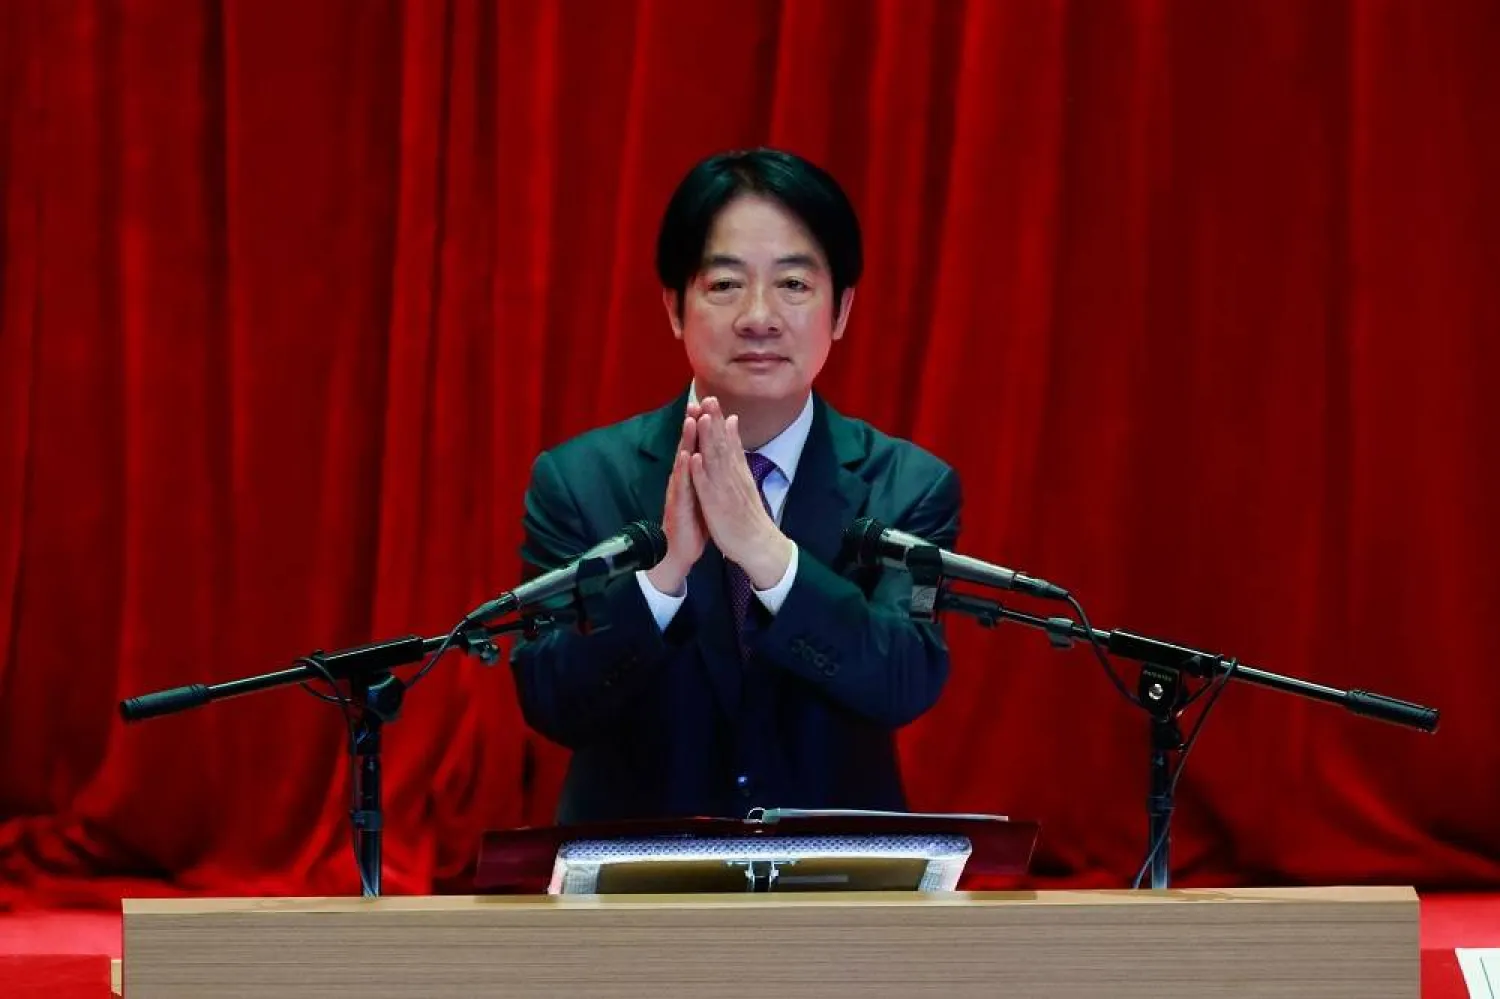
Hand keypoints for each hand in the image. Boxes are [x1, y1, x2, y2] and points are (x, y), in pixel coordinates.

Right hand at [645, 402, 706, 594]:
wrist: (677, 553)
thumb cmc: (690, 523)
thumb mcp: (700, 494)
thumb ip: (704, 474)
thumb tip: (709, 456)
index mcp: (690, 477)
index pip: (696, 446)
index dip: (701, 425)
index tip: (708, 403)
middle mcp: (682, 481)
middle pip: (687, 447)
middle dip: (692, 424)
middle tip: (696, 401)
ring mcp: (678, 492)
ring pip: (682, 462)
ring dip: (686, 441)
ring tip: (690, 420)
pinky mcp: (677, 506)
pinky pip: (681, 486)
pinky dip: (684, 471)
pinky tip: (685, 457)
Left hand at [689, 397, 794, 588]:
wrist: (758, 544)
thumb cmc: (747, 515)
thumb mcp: (745, 480)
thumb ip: (738, 454)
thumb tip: (734, 426)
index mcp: (738, 472)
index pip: (728, 441)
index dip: (719, 420)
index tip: (711, 398)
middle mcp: (733, 478)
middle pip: (722, 445)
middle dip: (713, 422)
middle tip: (707, 398)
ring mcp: (725, 491)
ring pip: (715, 462)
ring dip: (708, 440)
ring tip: (702, 419)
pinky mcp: (717, 507)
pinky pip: (707, 488)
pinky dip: (701, 472)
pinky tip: (695, 457)